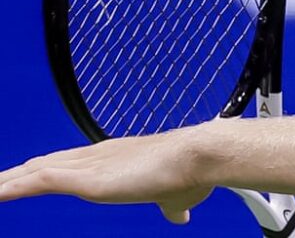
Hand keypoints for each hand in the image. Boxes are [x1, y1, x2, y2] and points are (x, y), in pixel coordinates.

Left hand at [0, 130, 212, 223]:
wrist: (197, 157)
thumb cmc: (191, 175)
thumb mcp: (177, 198)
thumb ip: (171, 207)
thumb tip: (179, 217)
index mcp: (115, 159)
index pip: (70, 164)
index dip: (47, 170)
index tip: (28, 176)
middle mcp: (96, 157)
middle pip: (45, 164)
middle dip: (19, 175)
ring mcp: (88, 166)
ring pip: (33, 172)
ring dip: (7, 182)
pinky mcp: (84, 178)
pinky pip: (36, 182)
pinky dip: (11, 188)